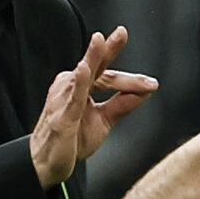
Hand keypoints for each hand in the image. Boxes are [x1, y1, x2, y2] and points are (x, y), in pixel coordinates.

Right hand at [31, 27, 155, 188]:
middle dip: (108, 49)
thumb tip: (144, 91)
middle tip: (122, 33)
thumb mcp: (104, 120)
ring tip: (99, 40)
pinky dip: (78, 82)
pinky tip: (82, 69)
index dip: (130, 79)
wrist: (47, 165)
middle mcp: (71, 87)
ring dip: (92, 58)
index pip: (108, 76)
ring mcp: (63, 99)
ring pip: (84, 77)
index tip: (151, 82)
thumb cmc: (71, 140)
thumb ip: (122, 104)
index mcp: (81, 87)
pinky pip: (71, 97)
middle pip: (97, 69)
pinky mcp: (61, 115)